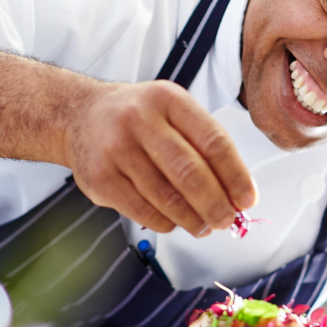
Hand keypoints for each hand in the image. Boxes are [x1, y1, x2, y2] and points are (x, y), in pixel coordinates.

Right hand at [64, 80, 256, 236]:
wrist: (80, 116)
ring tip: (203, 226)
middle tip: (227, 220)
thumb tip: (237, 194)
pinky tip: (174, 222)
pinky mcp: (99, 179)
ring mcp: (115, 149)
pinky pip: (143, 211)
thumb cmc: (138, 118)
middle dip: (215, 204)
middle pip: (189, 172)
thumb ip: (204, 145)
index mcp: (167, 99)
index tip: (247, 199)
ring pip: (166, 197)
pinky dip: (165, 223)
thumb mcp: (172, 112)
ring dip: (192, 220)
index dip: (235, 176)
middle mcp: (138, 120)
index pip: (213, 141)